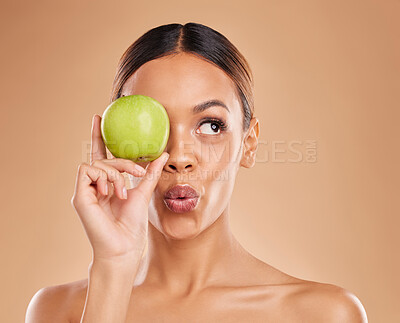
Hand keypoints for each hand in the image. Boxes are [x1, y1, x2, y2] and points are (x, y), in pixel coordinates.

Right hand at [71, 114, 168, 263]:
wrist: (124, 248)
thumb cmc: (132, 226)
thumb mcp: (144, 193)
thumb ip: (150, 173)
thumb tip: (163, 153)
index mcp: (107, 184)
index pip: (101, 155)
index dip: (98, 136)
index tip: (99, 117)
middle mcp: (94, 185)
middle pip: (102, 157)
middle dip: (121, 161)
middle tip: (136, 174)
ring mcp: (85, 191)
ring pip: (97, 163)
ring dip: (115, 174)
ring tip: (123, 192)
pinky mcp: (79, 196)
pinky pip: (87, 170)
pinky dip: (103, 177)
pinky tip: (110, 192)